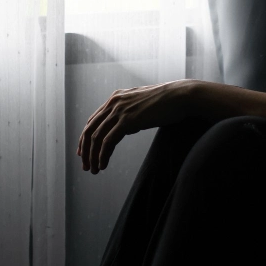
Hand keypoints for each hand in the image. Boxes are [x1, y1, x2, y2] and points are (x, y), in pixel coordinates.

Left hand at [76, 79, 195, 173]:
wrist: (180, 96)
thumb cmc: (167, 101)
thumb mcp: (143, 104)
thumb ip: (131, 112)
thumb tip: (127, 126)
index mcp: (116, 97)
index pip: (93, 120)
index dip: (86, 138)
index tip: (84, 152)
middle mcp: (114, 102)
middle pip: (90, 129)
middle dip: (85, 150)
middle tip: (85, 165)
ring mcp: (120, 111)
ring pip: (96, 137)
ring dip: (92, 156)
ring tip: (93, 170)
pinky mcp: (127, 121)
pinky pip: (108, 142)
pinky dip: (102, 155)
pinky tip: (103, 165)